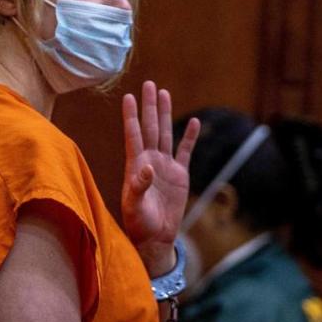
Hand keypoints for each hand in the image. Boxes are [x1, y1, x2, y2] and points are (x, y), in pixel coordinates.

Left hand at [121, 81, 199, 273]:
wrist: (156, 237)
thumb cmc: (139, 223)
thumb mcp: (135, 206)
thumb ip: (139, 187)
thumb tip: (146, 167)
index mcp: (135, 166)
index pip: (133, 135)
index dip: (131, 116)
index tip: (128, 97)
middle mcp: (149, 160)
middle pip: (150, 127)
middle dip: (150, 106)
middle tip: (149, 84)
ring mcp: (165, 166)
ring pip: (166, 134)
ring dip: (165, 114)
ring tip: (164, 93)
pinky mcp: (179, 174)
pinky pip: (185, 151)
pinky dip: (189, 137)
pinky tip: (193, 121)